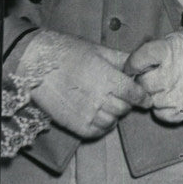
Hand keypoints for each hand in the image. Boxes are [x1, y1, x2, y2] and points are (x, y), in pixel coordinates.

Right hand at [21, 30, 149, 139]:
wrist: (36, 64)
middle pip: (124, 108)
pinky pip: (97, 132)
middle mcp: (100, 99)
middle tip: (122, 96)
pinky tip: (99, 116)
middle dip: (127, 102)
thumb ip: (121, 59)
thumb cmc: (68, 52)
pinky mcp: (75, 126)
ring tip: (108, 104)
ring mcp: (87, 115)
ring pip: (112, 121)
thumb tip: (138, 65)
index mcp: (108, 79)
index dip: (143, 97)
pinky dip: (102, 126)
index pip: (134, 94)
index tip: (146, 98)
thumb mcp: (98, 50)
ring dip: (114, 114)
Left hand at [124, 28, 182, 122]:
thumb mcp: (171, 41)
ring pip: (150, 101)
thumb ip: (150, 53)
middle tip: (152, 76)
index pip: (138, 60)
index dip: (131, 64)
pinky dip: (163, 108)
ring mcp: (179, 94)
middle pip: (142, 84)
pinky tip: (171, 97)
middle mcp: (172, 74)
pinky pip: (162, 115)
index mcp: (167, 51)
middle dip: (143, 80)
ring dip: (153, 95)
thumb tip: (128, 68)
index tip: (132, 67)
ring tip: (165, 86)